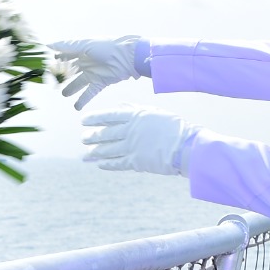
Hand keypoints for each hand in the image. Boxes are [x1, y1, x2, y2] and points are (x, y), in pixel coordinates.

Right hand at [49, 36, 146, 109]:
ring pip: (78, 83)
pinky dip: (83, 100)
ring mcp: (93, 73)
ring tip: (63, 94)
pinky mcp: (100, 83)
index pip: (67, 55)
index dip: (58, 60)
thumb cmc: (107, 47)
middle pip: (71, 71)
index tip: (48, 64)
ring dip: (71, 89)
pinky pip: (89, 93)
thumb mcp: (85, 45)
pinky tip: (76, 107)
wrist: (127, 57)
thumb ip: (67, 46)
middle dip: (63, 76)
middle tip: (53, 82)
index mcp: (83, 50)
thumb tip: (48, 45)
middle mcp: (86, 62)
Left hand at [81, 108, 198, 176]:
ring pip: (107, 149)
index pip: (108, 116)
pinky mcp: (136, 162)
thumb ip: (136, 108)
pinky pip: (117, 163)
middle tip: (84, 137)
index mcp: (135, 116)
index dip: (94, 118)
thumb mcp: (155, 112)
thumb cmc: (173, 127)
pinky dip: (107, 164)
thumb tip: (121, 105)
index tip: (83, 120)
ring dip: (95, 151)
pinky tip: (99, 164)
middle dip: (92, 136)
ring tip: (87, 153)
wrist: (186, 146)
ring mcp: (132, 147)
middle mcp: (130, 131)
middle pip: (105, 134)